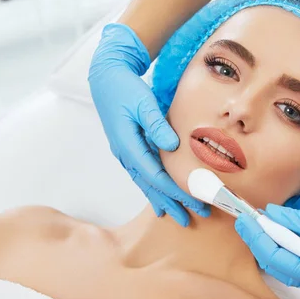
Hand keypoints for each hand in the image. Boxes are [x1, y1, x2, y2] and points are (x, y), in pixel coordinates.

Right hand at [88, 23, 209, 226]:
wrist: (106, 78)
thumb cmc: (125, 88)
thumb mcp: (143, 102)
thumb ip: (157, 125)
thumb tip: (173, 146)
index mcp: (128, 144)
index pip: (154, 175)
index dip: (174, 190)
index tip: (193, 200)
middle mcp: (125, 153)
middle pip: (149, 185)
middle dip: (170, 203)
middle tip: (189, 219)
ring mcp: (124, 153)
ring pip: (144, 183)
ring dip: (161, 199)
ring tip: (175, 215)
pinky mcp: (127, 149)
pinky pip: (141, 174)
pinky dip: (151, 188)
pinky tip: (158, 199)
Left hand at [234, 204, 299, 297]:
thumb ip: (294, 220)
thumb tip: (269, 213)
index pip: (273, 257)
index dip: (256, 236)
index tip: (244, 219)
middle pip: (273, 263)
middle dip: (258, 240)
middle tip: (245, 219)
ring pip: (281, 264)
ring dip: (269, 243)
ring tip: (257, 222)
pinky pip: (293, 263)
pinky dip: (283, 247)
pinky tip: (276, 231)